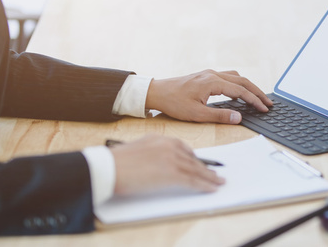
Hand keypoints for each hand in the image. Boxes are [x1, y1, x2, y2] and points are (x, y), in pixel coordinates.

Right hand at [109, 135, 224, 195]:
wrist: (109, 167)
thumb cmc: (117, 161)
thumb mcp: (138, 149)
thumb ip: (153, 152)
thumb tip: (161, 164)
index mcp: (161, 139)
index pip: (183, 148)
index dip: (194, 158)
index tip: (200, 164)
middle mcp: (169, 146)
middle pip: (192, 159)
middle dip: (205, 168)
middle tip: (215, 174)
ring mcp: (171, 159)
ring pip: (196, 170)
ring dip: (209, 177)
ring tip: (218, 182)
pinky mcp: (171, 174)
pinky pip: (192, 180)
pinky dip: (204, 185)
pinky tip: (211, 188)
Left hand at [145, 69, 272, 123]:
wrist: (156, 92)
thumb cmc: (174, 103)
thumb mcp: (197, 114)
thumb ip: (220, 115)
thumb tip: (239, 117)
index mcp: (212, 82)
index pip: (241, 90)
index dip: (255, 100)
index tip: (264, 108)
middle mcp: (213, 74)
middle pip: (242, 81)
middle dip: (257, 92)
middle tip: (268, 103)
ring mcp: (209, 73)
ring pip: (236, 77)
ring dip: (249, 86)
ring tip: (258, 97)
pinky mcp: (205, 76)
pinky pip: (228, 76)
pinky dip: (239, 83)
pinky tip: (240, 91)